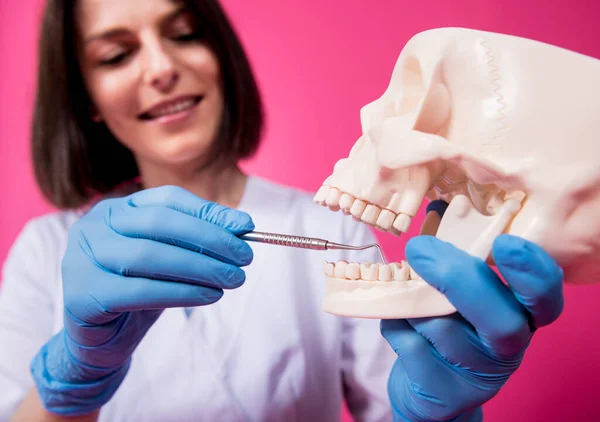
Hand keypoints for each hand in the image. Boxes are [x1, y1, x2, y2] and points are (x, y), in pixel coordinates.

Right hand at [31, 186, 254, 415]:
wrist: (97, 342)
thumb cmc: (137, 293)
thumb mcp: (168, 260)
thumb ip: (196, 241)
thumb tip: (242, 226)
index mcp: (115, 210)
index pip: (167, 199)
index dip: (208, 211)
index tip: (246, 226)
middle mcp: (93, 227)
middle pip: (160, 222)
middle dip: (210, 238)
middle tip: (245, 256)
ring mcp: (82, 259)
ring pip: (151, 255)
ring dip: (201, 266)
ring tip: (234, 279)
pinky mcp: (83, 296)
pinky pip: (141, 291)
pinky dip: (182, 292)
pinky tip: (210, 296)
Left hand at [381, 216, 563, 420]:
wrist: (432, 387)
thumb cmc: (448, 324)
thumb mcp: (460, 292)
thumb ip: (458, 256)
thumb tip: (440, 208)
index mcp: (521, 315)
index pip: (544, 298)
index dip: (531, 272)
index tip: (504, 243)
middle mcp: (507, 346)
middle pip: (500, 319)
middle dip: (458, 279)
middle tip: (419, 248)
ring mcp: (476, 374)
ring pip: (438, 326)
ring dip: (411, 302)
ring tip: (405, 298)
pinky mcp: (442, 393)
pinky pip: (409, 344)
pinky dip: (395, 324)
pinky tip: (398, 323)